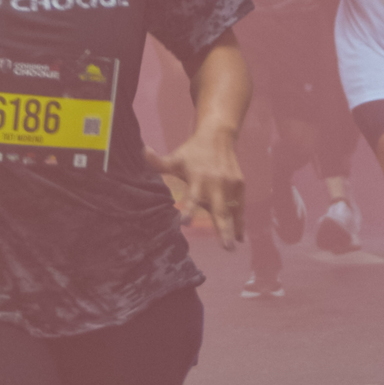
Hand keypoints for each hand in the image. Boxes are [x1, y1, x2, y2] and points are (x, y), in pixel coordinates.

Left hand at [145, 123, 244, 249]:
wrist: (219, 137)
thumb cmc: (192, 152)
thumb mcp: (176, 157)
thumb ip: (160, 162)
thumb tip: (143, 151)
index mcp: (198, 178)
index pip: (193, 196)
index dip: (189, 209)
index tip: (185, 222)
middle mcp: (216, 183)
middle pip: (219, 210)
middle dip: (223, 229)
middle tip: (226, 247)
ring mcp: (230, 185)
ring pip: (232, 211)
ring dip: (233, 229)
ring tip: (231, 246)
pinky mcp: (240, 185)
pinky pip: (240, 207)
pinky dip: (240, 222)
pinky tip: (240, 237)